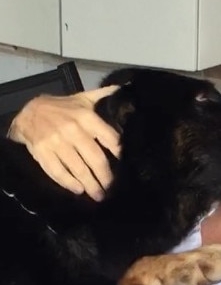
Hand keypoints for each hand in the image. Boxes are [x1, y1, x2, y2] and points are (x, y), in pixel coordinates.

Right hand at [9, 86, 120, 200]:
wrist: (29, 113)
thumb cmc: (62, 109)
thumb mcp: (83, 99)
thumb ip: (103, 96)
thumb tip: (123, 89)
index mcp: (86, 117)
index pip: (110, 138)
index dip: (119, 154)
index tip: (125, 166)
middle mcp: (73, 130)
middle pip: (96, 158)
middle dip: (105, 177)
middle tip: (111, 188)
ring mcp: (57, 142)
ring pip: (78, 168)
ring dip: (90, 185)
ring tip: (98, 195)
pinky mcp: (43, 152)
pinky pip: (58, 171)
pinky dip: (69, 183)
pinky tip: (78, 190)